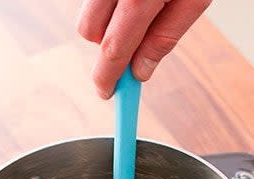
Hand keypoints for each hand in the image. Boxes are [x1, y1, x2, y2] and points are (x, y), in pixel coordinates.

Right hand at [77, 0, 211, 98]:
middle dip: (107, 45)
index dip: (108, 78)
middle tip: (133, 43)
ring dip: (107, 20)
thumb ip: (165, 36)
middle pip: (90, 31)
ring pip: (88, 10)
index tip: (108, 94)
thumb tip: (141, 72)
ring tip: (140, 5)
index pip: (114, 49)